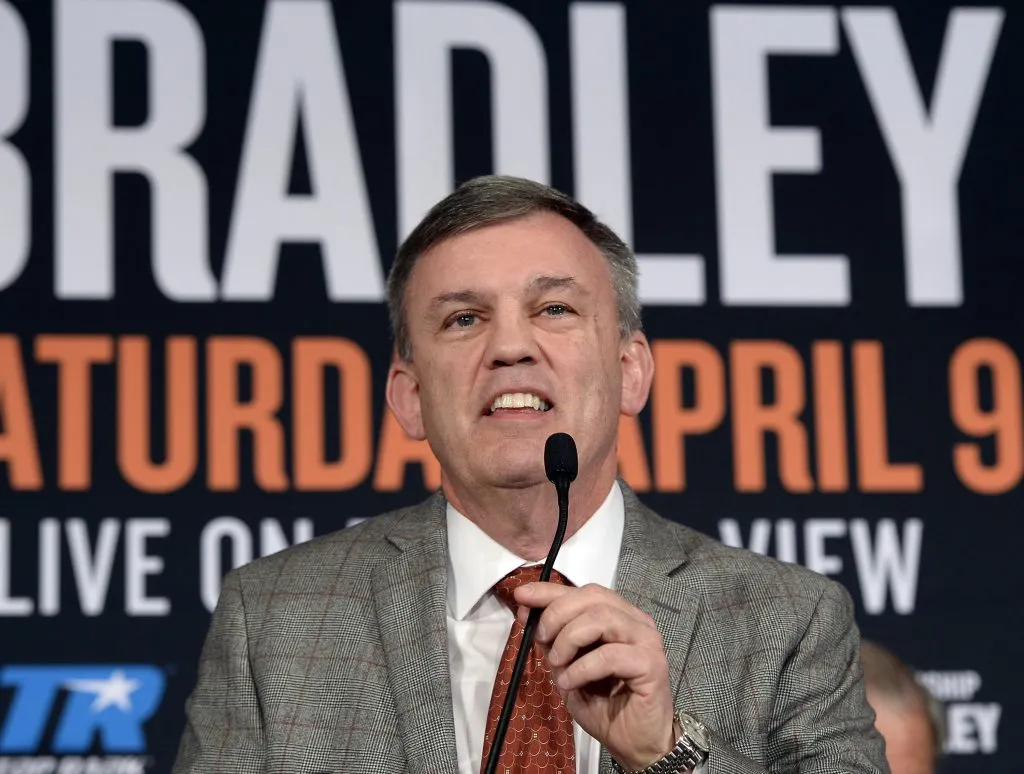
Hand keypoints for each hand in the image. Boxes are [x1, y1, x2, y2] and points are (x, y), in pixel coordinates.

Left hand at [514, 581, 675, 769]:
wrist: (636, 744)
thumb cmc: (606, 706)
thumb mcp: (568, 668)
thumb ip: (553, 640)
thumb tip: (527, 613)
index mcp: (618, 617)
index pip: (584, 592)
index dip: (550, 591)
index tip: (522, 596)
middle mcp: (636, 622)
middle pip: (592, 597)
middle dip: (557, 614)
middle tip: (542, 638)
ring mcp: (646, 641)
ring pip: (601, 618)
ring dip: (569, 639)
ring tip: (558, 663)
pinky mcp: (651, 664)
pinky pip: (609, 655)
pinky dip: (582, 667)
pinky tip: (571, 682)